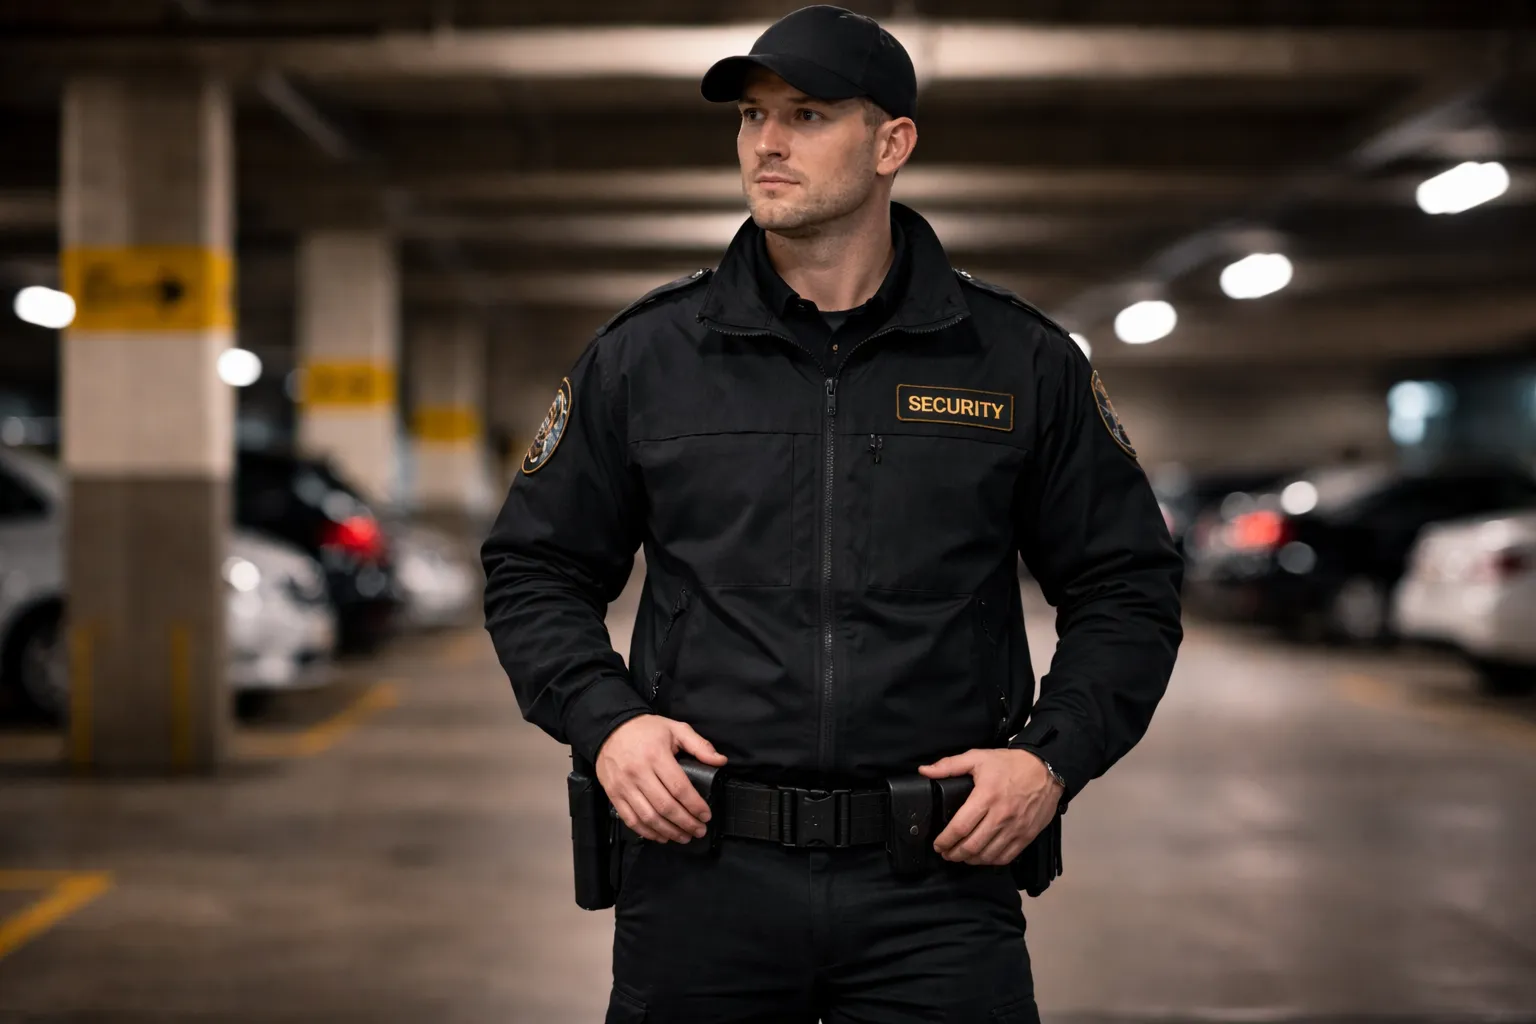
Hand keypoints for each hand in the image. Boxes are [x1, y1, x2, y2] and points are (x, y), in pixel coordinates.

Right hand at [596, 715, 727, 843]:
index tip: (706, 815)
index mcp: (656, 755)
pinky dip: (647, 832)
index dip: (695, 805)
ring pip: (648, 817)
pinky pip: (631, 819)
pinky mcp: (614, 794)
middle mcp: (638, 773)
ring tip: (684, 837)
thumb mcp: (675, 728)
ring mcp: (624, 786)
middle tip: (699, 830)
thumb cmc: (645, 730)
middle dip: (686, 823)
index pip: (679, 788)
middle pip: (665, 806)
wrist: (609, 729)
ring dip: (669, 832)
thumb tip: (720, 761)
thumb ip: (699, 745)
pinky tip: (661, 836)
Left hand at [919, 748, 1063, 865]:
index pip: (960, 827)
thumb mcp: (978, 757)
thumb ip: (949, 765)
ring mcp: (1015, 828)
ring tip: (961, 856)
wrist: (1047, 769)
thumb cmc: (1011, 764)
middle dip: (954, 854)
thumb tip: (924, 771)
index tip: (937, 844)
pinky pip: (1006, 857)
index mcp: (986, 797)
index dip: (945, 840)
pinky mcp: (1026, 836)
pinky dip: (990, 861)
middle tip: (946, 853)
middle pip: (972, 845)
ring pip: (987, 855)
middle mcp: (1000, 816)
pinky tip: (982, 857)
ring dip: (970, 860)